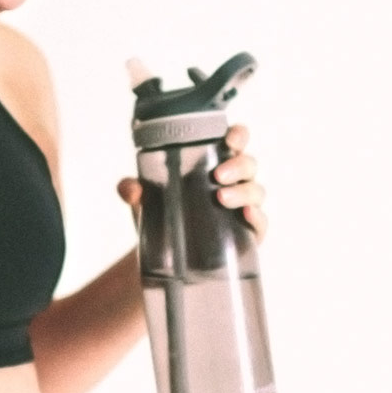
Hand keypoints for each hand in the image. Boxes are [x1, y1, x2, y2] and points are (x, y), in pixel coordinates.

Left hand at [114, 122, 267, 242]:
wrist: (166, 257)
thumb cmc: (163, 216)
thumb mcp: (145, 202)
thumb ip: (133, 191)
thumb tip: (130, 189)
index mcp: (215, 163)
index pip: (235, 141)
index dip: (238, 135)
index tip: (229, 138)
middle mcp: (234, 182)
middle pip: (249, 164)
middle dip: (237, 166)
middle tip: (217, 176)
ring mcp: (244, 207)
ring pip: (256, 191)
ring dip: (242, 191)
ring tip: (221, 198)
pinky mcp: (249, 233)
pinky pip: (261, 222)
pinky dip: (257, 217)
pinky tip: (246, 215)